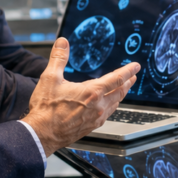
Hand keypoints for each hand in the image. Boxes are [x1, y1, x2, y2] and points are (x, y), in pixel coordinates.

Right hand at [24, 38, 139, 154]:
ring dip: (121, 94)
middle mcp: (98, 106)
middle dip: (128, 82)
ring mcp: (96, 118)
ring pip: (115, 103)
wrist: (42, 134)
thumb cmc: (46, 109)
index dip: (128, 71)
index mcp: (91, 92)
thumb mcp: (50, 78)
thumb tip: (63, 42)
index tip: (136, 66)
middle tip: (134, 76)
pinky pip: (108, 113)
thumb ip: (58, 58)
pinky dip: (113, 105)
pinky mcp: (91, 126)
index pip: (117, 79)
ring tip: (124, 89)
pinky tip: (109, 105)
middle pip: (120, 92)